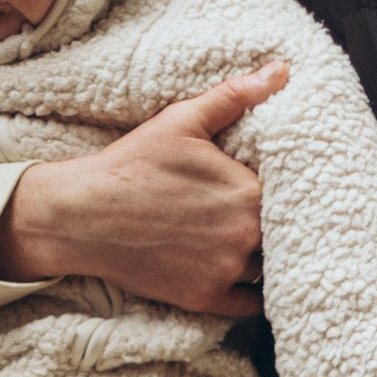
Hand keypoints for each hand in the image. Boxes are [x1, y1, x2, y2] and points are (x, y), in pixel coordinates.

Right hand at [0, 65, 285, 318]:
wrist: (81, 217)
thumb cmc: (132, 166)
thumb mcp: (183, 121)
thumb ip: (236, 96)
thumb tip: (283, 71)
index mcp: (248, 191)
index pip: (294, 194)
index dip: (293, 191)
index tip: (289, 188)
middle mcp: (244, 236)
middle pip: (287, 233)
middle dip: (284, 224)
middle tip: (279, 217)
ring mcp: (225, 272)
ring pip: (271, 269)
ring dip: (269, 258)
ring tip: (262, 244)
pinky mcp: (204, 299)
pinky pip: (251, 305)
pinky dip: (254, 294)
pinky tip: (250, 277)